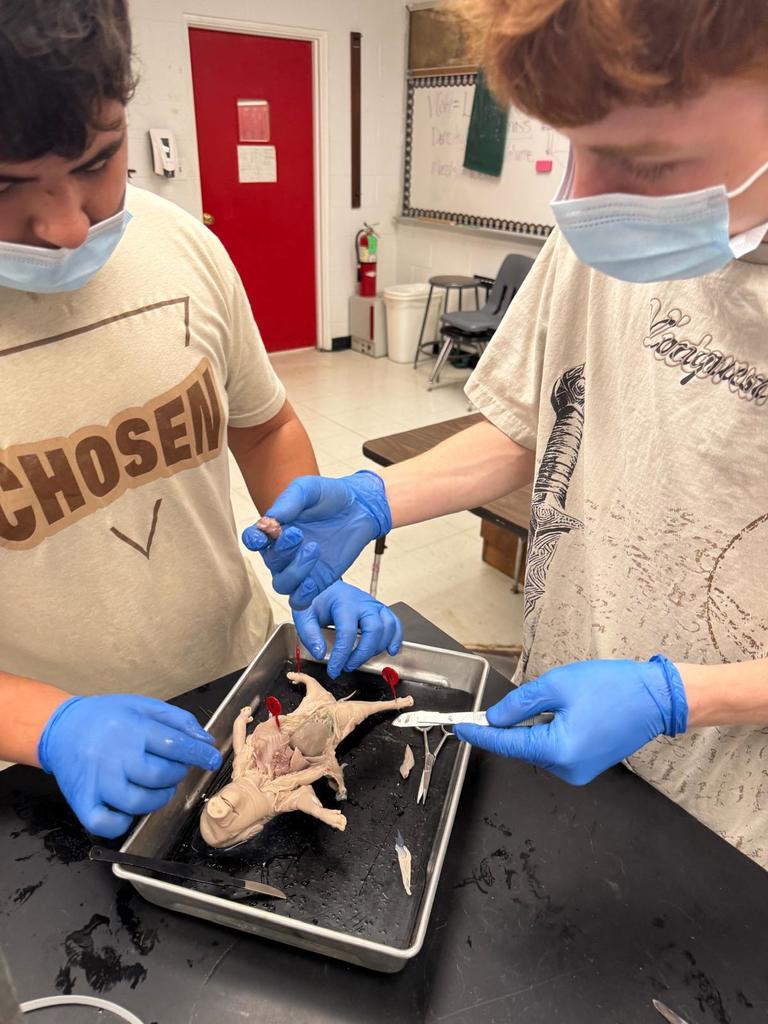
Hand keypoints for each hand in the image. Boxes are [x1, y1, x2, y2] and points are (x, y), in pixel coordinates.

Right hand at [38, 695, 221, 837]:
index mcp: (130, 728)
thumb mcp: (143, 705)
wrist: (61, 727)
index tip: (212, 760)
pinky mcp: (82, 801)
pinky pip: (106, 824)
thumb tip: (205, 741)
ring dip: (158, 798)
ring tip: (157, 785)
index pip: (174, 744)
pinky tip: (130, 807)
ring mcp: (96, 781)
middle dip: (176, 774)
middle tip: (174, 768)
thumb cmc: (105, 717)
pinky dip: (124, 822)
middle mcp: (112, 756)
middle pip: (159, 775)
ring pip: (138, 802)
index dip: (198, 754)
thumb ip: (177, 720)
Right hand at [242, 472, 390, 609]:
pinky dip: (302, 595)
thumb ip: (288, 501)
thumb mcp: (308, 490)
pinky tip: (312, 582)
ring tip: (314, 549)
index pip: (253, 539)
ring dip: (294, 571)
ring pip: (282, 584)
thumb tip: (269, 520)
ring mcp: (300, 568)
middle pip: (270, 561)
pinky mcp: (317, 581)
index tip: (265, 535)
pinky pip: (300, 599)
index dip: (253, 540)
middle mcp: (283, 552)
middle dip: (282, 550)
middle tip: (299, 534)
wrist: (361, 507)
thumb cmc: (330, 496)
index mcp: (275, 529)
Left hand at [293, 580, 402, 678]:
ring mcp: (374, 605)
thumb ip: (309, 634)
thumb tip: (321, 654)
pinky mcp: (380, 609)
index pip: (347, 632)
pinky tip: (391, 650)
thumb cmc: (316, 598)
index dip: (342, 655)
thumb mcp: (304, 614)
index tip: (334, 670)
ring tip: (361, 659)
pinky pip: (395, 623)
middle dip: (362, 653)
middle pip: (374, 630)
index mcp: (343, 603)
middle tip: (348, 666)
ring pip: (388, 627)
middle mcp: (363, 602)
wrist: (324, 580)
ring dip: (377, 648)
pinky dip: (396, 638)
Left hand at [454, 655, 687, 783]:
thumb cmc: (612, 687)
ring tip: (568, 701)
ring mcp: (579, 771)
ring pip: (540, 745)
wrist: (658, 698)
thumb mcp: (558, 685)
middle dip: (520, 721)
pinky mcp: (588, 766)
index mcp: (557, 751)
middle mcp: (567, 769)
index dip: (480, 733)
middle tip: (540, 694)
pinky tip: (574, 711)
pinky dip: (554, 729)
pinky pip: (557, 747)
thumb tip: (495, 718)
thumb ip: (520, 704)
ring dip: (540, 723)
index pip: (506, 744)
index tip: (459, 726)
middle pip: (523, 745)